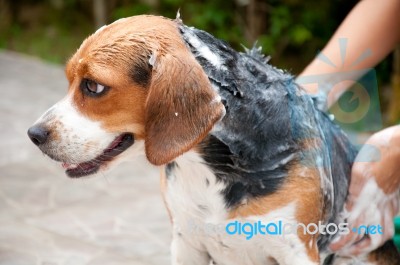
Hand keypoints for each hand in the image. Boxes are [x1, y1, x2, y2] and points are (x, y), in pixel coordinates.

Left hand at [330, 126, 399, 255]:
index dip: (342, 241)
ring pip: (383, 231)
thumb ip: (354, 192)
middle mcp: (380, 205)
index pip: (354, 229)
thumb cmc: (381, 152)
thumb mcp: (360, 170)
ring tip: (359, 245)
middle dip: (356, 248)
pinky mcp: (396, 198)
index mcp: (368, 199)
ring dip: (370, 242)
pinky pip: (390, 219)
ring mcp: (390, 203)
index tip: (332, 246)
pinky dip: (381, 226)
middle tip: (342, 251)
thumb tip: (347, 210)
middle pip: (370, 236)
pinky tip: (375, 223)